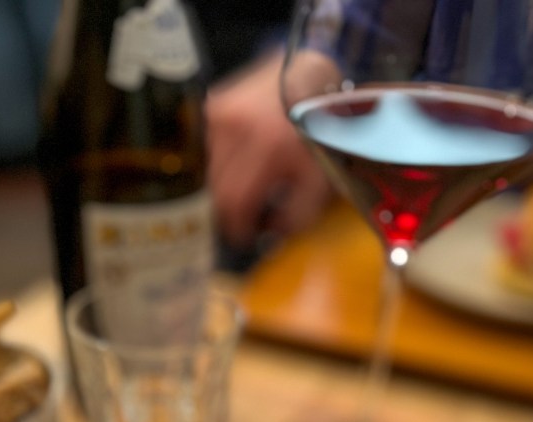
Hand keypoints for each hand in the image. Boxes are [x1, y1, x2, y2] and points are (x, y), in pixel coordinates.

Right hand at [206, 51, 332, 249]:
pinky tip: (246, 154)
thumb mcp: (321, 178)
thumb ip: (296, 215)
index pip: (233, 201)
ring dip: (229, 184)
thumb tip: (269, 237)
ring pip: (213, 171)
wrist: (310, 73)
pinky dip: (225, 160)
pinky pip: (211, 148)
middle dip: (231, 210)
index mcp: (267, 146)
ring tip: (251, 181)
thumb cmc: (320, 128)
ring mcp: (222, 114)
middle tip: (246, 217)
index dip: (236, 227)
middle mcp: (238, 128)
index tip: (243, 237)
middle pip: (218, 190)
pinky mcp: (214, 106)